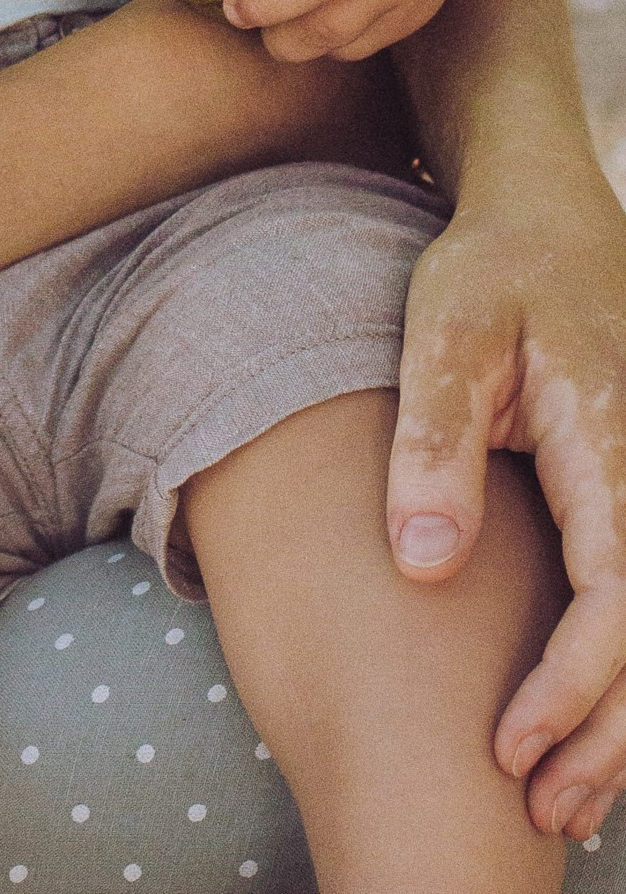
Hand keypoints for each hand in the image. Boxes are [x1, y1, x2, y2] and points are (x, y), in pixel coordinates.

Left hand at [388, 159, 625, 840]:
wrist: (547, 220)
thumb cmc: (491, 272)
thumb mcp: (448, 331)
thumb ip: (436, 441)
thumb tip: (422, 564)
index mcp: (614, 449)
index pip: (614, 600)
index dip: (570, 687)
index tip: (511, 745)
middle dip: (606, 738)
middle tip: (539, 807)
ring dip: (621, 726)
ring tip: (561, 803)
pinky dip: (620, 678)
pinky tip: (582, 736)